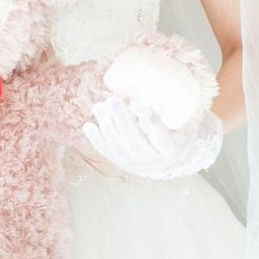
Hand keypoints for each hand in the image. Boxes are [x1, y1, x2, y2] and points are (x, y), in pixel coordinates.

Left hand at [82, 94, 222, 179]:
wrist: (160, 153)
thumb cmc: (166, 126)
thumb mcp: (169, 118)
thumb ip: (158, 109)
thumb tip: (137, 94)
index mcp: (170, 149)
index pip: (160, 138)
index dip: (149, 122)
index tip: (137, 104)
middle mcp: (152, 160)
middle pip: (136, 143)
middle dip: (122, 120)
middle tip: (113, 100)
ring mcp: (135, 163)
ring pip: (119, 148)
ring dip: (107, 126)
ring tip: (98, 106)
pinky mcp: (120, 162)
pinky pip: (107, 152)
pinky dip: (97, 139)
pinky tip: (88, 126)